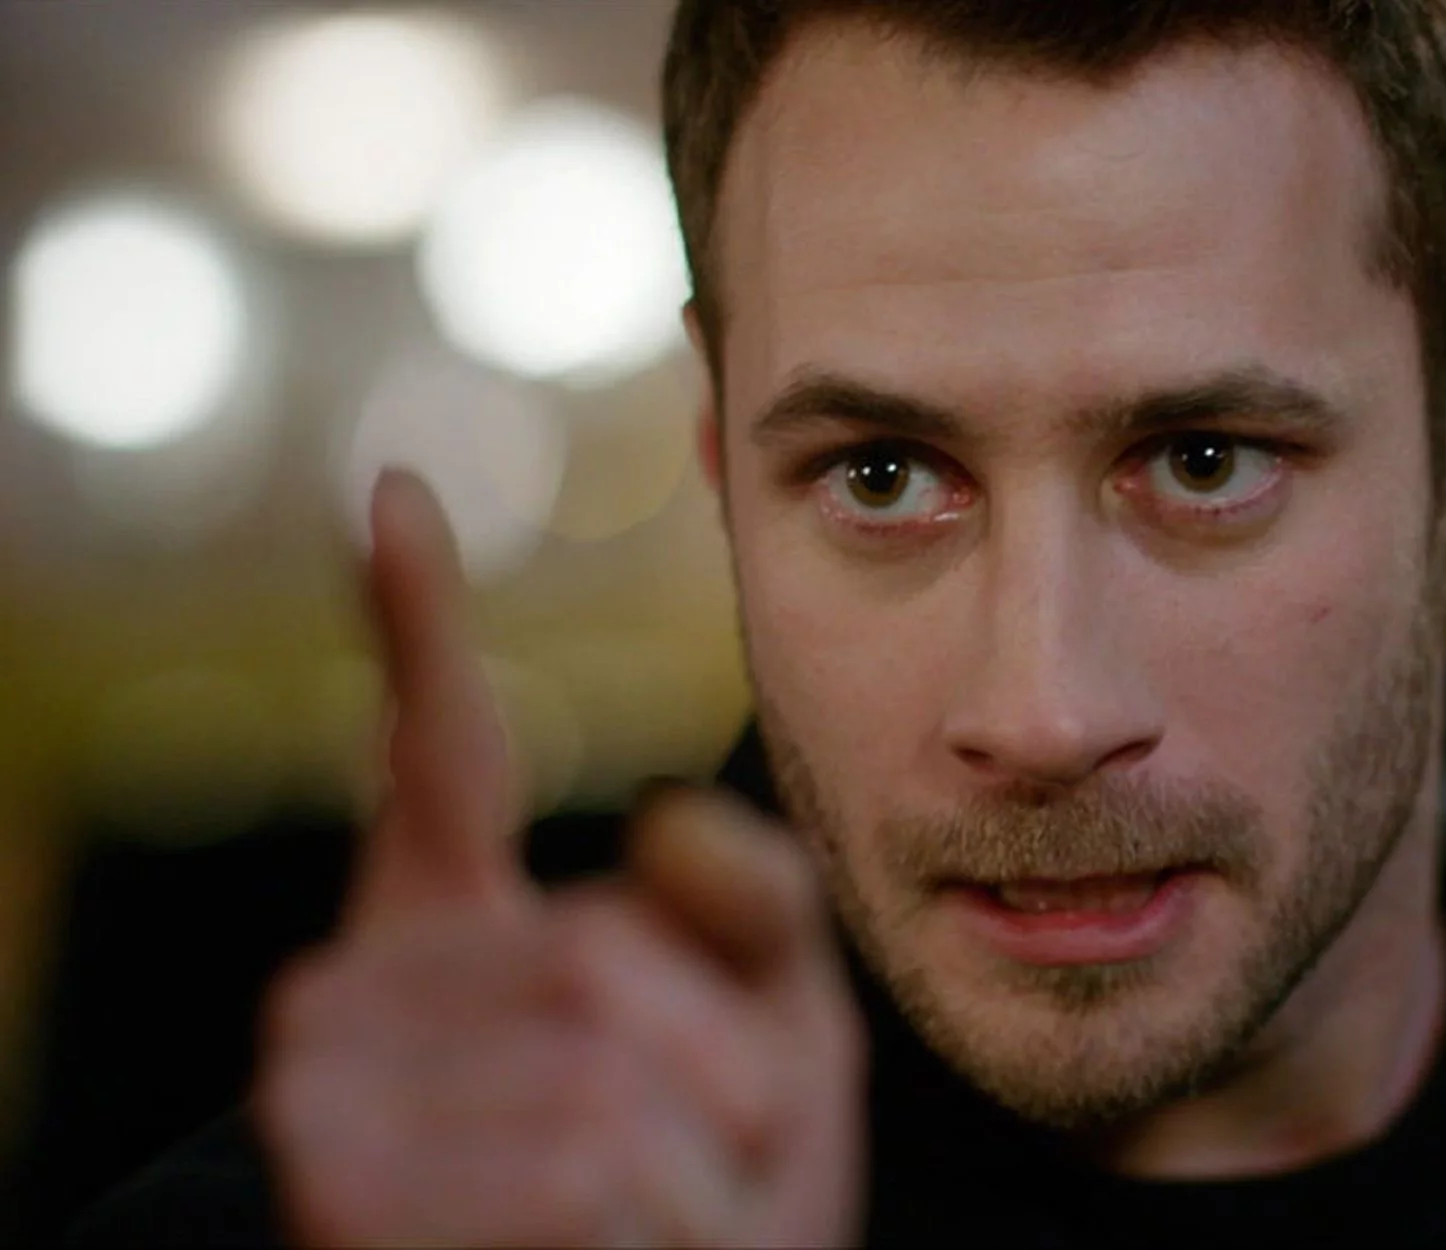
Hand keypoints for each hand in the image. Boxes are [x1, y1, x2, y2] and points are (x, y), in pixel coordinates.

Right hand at [252, 471, 864, 1247]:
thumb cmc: (707, 1191)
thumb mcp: (770, 1031)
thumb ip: (743, 911)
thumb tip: (659, 816)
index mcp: (451, 935)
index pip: (436, 754)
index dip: (421, 624)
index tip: (396, 493)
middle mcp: (354, 997)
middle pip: (602, 958)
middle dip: (729, 1071)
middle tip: (727, 1157)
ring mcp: (324, 1095)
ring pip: (603, 1074)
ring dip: (712, 1173)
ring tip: (683, 1220)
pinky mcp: (336, 1191)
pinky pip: (583, 1175)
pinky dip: (667, 1236)